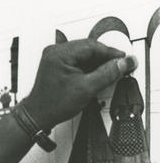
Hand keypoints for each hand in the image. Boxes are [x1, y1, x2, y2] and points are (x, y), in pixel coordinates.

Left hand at [23, 39, 137, 131]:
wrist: (37, 117)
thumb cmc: (53, 104)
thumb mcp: (86, 89)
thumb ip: (107, 74)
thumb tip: (123, 63)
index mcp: (60, 53)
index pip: (93, 46)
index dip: (111, 53)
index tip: (124, 59)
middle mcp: (56, 52)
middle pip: (89, 49)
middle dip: (105, 59)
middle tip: (120, 66)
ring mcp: (55, 59)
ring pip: (84, 56)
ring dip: (97, 64)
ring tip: (109, 74)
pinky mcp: (57, 66)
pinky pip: (77, 62)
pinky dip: (89, 68)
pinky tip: (96, 77)